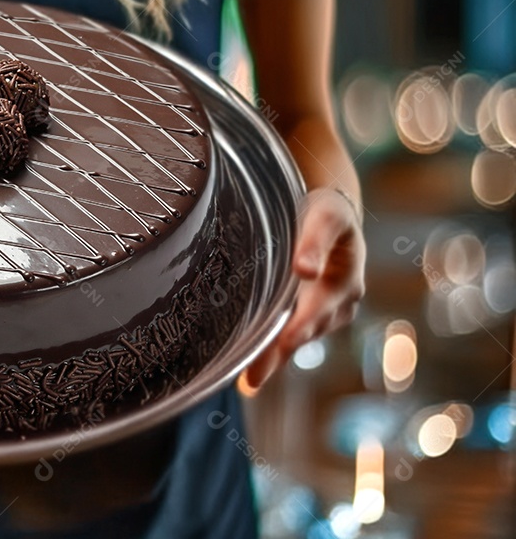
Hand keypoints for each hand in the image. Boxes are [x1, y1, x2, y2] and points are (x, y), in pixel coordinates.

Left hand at [244, 187, 365, 388]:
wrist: (337, 217)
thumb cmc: (326, 213)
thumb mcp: (325, 217)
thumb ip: (315, 240)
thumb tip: (305, 270)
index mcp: (344, 281)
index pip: (315, 311)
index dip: (296, 330)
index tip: (280, 347)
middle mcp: (341, 304)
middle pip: (305, 332)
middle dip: (278, 355)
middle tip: (251, 380)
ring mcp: (330, 313)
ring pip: (300, 338)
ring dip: (276, 357)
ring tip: (248, 379)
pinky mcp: (316, 315)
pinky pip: (295, 335)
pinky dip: (276, 350)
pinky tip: (252, 368)